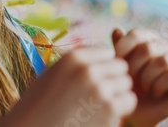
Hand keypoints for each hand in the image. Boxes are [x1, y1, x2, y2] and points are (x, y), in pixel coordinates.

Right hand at [2, 46, 136, 126]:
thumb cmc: (39, 107)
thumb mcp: (52, 75)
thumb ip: (76, 64)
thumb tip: (102, 56)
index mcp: (73, 58)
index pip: (106, 52)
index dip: (103, 66)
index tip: (95, 81)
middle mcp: (87, 70)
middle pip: (120, 66)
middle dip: (114, 79)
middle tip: (101, 95)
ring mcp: (99, 90)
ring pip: (127, 84)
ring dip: (119, 94)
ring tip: (101, 106)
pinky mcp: (109, 110)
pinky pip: (129, 101)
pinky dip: (122, 109)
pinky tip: (106, 115)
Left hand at [113, 29, 167, 126]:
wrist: (140, 114)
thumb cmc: (130, 89)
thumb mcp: (121, 68)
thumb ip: (119, 49)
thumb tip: (117, 29)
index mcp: (151, 40)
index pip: (137, 34)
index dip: (123, 49)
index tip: (115, 65)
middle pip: (148, 48)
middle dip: (134, 67)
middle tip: (130, 81)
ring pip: (162, 61)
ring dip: (147, 78)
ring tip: (143, 88)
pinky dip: (160, 85)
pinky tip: (155, 93)